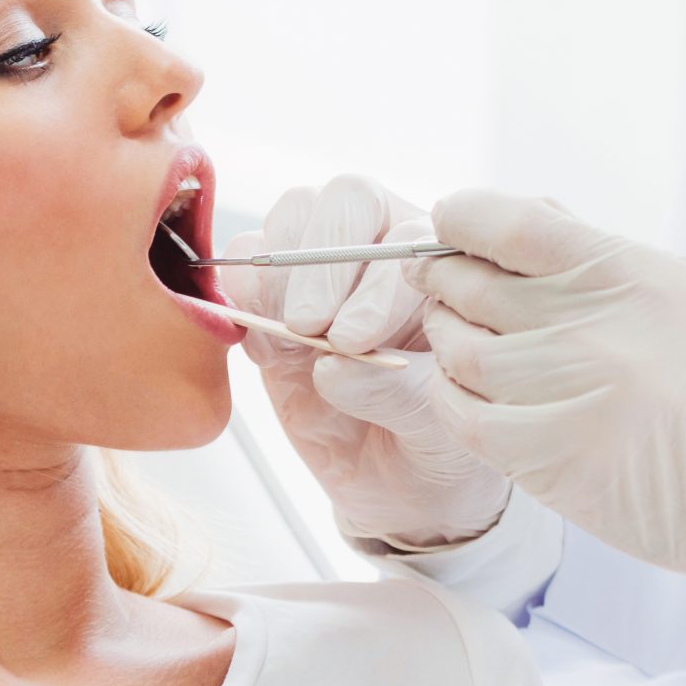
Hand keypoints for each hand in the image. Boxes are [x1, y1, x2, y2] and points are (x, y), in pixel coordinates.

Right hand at [223, 175, 510, 549]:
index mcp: (444, 270)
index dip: (376, 284)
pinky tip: (266, 351)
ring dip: (281, 273)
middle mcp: (387, 251)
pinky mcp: (275, 299)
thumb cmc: (438, 445)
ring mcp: (326, 269)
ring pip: (295, 216)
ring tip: (289, 341)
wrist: (400, 485)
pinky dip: (241, 299)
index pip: (408, 238)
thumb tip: (334, 365)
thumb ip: (398, 393)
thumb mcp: (438, 429)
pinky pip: (244, 266)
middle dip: (322, 262)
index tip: (356, 341)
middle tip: (310, 329)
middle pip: (348, 200)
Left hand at [405, 190, 685, 610]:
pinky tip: (467, 396)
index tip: (447, 222)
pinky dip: (452, 401)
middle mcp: (592, 326)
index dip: (461, 216)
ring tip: (457, 338)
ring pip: (458, 351)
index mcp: (630, 273)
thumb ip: (607, 257)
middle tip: (438, 283)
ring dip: (444, 340)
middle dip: (441, 277)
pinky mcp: (553, 461)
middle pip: (469, 284)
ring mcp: (568, 395)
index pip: (509, 222)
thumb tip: (532, 213)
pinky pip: (465, 419)